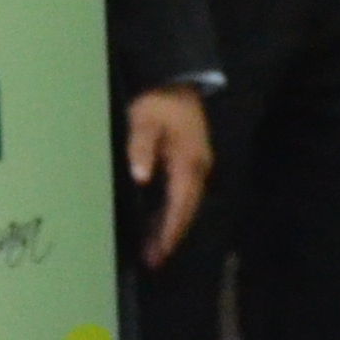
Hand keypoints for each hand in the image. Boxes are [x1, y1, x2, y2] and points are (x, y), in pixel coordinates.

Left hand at [122, 84, 212, 269]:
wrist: (175, 79)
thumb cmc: (157, 101)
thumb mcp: (144, 120)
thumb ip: (141, 147)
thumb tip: (140, 176)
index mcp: (188, 162)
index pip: (180, 205)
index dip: (169, 231)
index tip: (159, 252)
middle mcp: (198, 168)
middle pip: (186, 210)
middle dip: (170, 235)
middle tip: (153, 259)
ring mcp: (197, 164)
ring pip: (186, 203)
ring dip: (172, 225)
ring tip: (154, 247)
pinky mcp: (191, 160)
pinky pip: (183, 193)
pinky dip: (172, 210)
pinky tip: (160, 219)